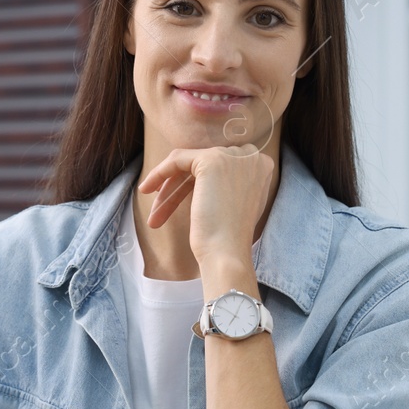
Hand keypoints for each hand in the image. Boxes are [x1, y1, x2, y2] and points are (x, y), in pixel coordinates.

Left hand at [138, 145, 274, 265]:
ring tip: (154, 214)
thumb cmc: (228, 238)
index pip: (222, 166)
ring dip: (169, 189)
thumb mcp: (236, 203)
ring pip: (189, 164)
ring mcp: (232, 156)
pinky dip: (160, 172)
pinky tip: (147, 189)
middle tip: (161, 211)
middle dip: (179, 189)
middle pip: (203, 166)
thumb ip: (229, 184)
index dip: (197, 183)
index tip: (179, 200)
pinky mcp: (211, 160)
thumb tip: (202, 178)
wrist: (227, 252)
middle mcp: (250, 156)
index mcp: (261, 166)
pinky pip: (178, 159)